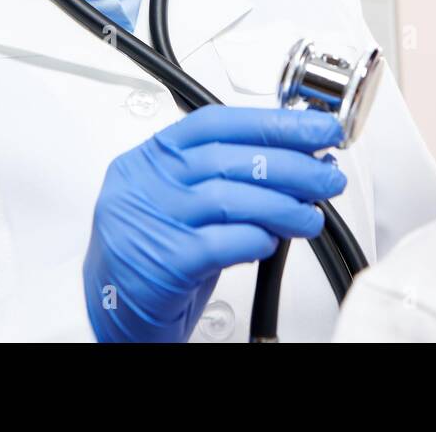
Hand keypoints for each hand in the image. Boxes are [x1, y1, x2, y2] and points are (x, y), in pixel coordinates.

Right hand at [82, 104, 345, 342]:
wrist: (108, 312)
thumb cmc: (151, 255)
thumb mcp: (182, 203)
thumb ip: (227, 178)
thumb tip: (299, 162)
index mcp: (150, 158)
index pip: (217, 123)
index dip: (273, 122)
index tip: (316, 128)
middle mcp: (145, 182)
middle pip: (230, 158)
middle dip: (292, 165)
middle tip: (328, 176)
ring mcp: (150, 220)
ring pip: (230, 197)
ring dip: (283, 206)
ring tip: (309, 217)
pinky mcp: (163, 261)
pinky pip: (222, 243)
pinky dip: (255, 240)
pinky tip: (272, 243)